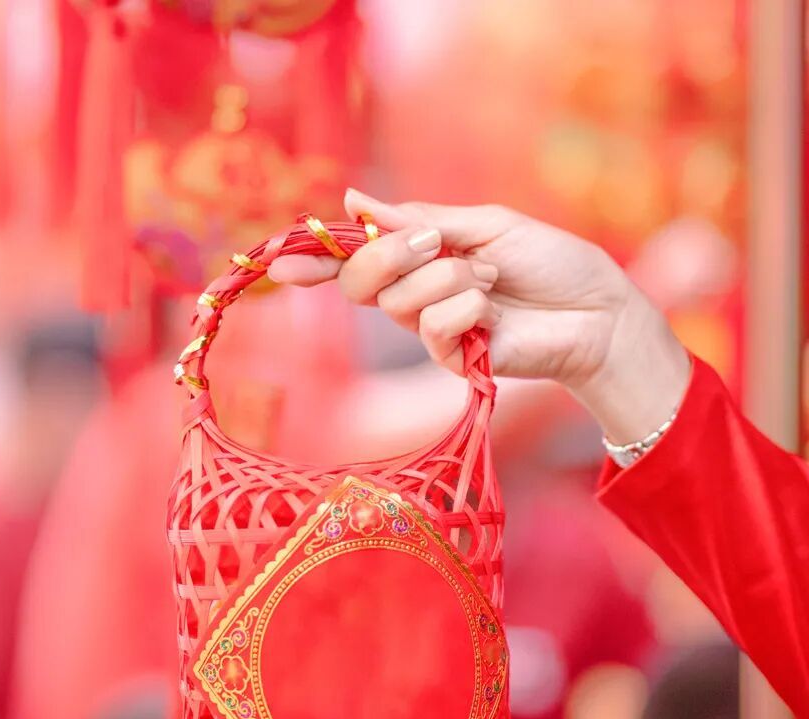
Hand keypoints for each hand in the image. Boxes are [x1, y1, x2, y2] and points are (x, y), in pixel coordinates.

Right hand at [269, 189, 691, 443]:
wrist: (597, 309)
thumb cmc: (550, 261)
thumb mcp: (484, 224)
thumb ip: (419, 219)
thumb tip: (355, 200)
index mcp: (420, 257)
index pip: (355, 259)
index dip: (317, 259)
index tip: (281, 260)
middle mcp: (417, 294)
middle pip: (361, 280)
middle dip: (389, 256)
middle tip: (433, 243)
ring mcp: (431, 329)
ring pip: (397, 301)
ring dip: (447, 276)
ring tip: (490, 275)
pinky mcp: (452, 359)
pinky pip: (432, 326)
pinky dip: (464, 306)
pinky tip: (492, 306)